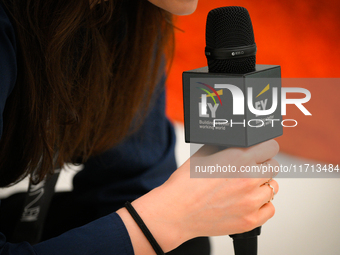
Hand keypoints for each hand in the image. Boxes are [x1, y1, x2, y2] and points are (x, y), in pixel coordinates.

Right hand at [117, 139, 278, 253]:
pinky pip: (270, 209)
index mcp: (238, 158)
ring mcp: (251, 201)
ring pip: (272, 188)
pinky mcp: (250, 220)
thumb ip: (225, 146)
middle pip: (273, 167)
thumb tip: (236, 143)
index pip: (271, 147)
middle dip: (261, 166)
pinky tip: (246, 202)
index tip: (260, 152)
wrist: (175, 211)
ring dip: (261, 186)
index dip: (264, 148)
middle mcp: (249, 179)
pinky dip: (261, 205)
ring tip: (243, 189)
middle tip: (247, 172)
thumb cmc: (185, 184)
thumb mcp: (203, 154)